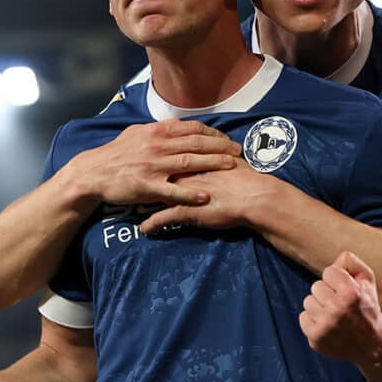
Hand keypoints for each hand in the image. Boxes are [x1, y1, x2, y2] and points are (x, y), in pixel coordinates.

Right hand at [66, 118, 239, 207]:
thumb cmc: (114, 154)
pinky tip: (207, 196)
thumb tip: (173, 126)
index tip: (226, 139)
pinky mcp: (148, 186)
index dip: (212, 133)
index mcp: (155, 131)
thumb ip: (156, 129)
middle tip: (239, 151)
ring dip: (214, 164)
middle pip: (196, 143)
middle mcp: (157, 146)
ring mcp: (153, 166)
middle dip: (221, 146)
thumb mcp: (134, 133)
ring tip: (232, 166)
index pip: (191, 128)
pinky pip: (174, 191)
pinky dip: (192, 194)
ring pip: (190, 163)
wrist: (93, 173)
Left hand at [138, 158, 263, 233]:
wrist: (254, 195)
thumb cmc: (245, 178)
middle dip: (140, 177)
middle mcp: (182, 174)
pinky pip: (163, 220)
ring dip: (140, 202)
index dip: (152, 158)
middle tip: (128, 180)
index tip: (141, 161)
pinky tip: (144, 231)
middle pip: (154, 173)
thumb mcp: (227, 160)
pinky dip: (152, 225)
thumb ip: (215, 155)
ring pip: (154, 196)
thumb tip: (217, 150)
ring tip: (130, 205)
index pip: (166, 155)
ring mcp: (181, 193)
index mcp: (191, 159)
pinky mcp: (185, 211)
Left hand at [298, 251, 381, 365]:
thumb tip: (336, 258)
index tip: (347, 291)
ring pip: (308, 302)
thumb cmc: (367, 308)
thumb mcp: (368, 281)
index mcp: (351, 294)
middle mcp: (337, 310)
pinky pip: (303, 318)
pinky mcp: (316, 339)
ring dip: (319, 306)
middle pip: (316, 286)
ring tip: (335, 316)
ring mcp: (325, 326)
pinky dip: (313, 320)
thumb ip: (351, 262)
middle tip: (341, 305)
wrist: (373, 345)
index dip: (337, 280)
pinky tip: (328, 326)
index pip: (328, 272)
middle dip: (327, 293)